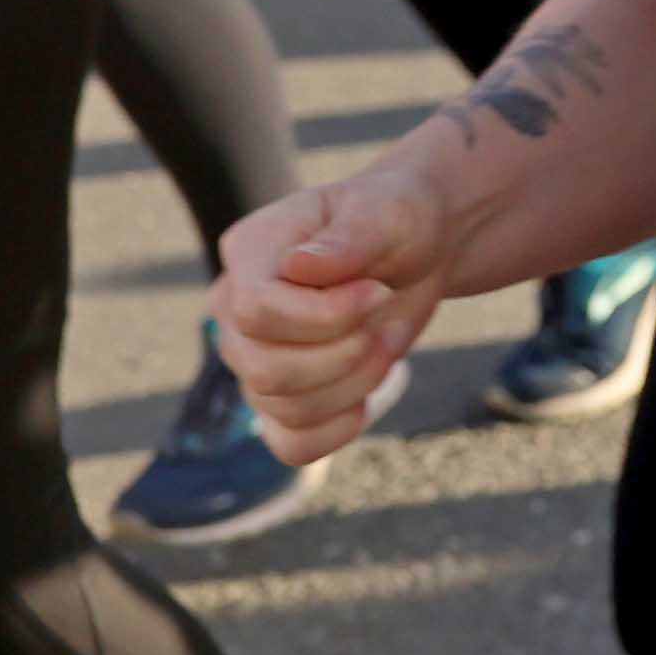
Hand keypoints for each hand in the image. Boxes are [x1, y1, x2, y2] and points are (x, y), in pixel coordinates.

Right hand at [207, 165, 461, 464]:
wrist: (422, 247)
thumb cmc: (400, 219)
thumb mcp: (390, 211)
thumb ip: (350, 236)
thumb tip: (300, 266)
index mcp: (249, 251)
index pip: (255, 310)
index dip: (326, 316)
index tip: (379, 290)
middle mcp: (233, 308)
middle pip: (265, 369)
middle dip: (345, 352)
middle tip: (386, 313)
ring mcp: (252, 355)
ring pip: (281, 407)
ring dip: (355, 382)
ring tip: (388, 338)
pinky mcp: (281, 395)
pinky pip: (291, 443)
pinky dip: (336, 430)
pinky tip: (367, 398)